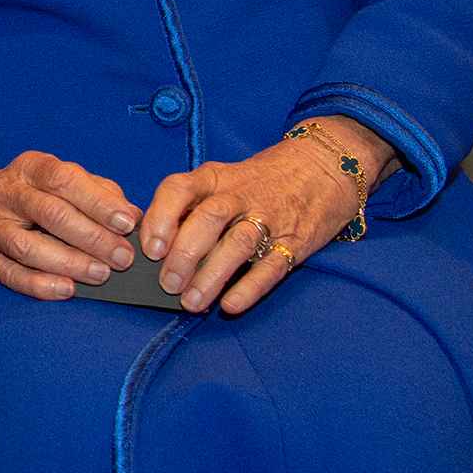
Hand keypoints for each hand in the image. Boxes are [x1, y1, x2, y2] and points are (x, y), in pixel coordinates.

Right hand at [0, 151, 140, 300]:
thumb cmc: (23, 194)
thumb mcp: (53, 180)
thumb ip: (95, 190)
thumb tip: (133, 215)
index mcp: (30, 169)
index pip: (63, 179)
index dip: (97, 202)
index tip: (127, 223)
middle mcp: (6, 193)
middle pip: (50, 213)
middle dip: (92, 237)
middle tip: (123, 258)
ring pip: (28, 245)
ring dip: (68, 262)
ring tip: (101, 274)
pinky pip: (8, 272)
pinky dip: (38, 284)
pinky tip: (66, 290)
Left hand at [141, 121, 386, 314]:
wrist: (322, 167)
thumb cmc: (256, 181)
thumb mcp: (220, 180)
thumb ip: (189, 207)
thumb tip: (152, 249)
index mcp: (213, 178)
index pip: (179, 189)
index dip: (161, 218)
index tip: (150, 249)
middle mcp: (239, 195)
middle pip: (208, 219)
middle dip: (184, 254)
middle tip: (168, 284)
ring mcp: (270, 218)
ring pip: (238, 244)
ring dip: (211, 275)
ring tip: (191, 303)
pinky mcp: (296, 242)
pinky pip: (272, 266)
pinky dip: (250, 287)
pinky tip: (230, 305)